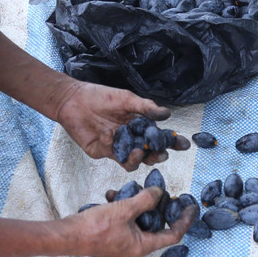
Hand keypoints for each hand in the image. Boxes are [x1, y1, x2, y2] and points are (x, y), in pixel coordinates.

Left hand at [54, 80, 189, 170]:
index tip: (183, 144)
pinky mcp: (104, 152)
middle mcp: (131, 137)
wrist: (73, 101)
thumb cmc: (100, 96)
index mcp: (140, 124)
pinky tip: (119, 144)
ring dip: (142, 158)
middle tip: (162, 153)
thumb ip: (146, 108)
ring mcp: (119, 146)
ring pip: (136, 160)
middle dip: (159, 154)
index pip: (159, 135)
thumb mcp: (126, 99)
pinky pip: (119, 159)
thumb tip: (167, 114)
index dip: (172, 141)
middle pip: (150, 151)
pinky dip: (124, 155)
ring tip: (141, 151)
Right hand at [61, 187, 191, 256]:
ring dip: (138, 204)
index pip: (173, 235)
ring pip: (139, 222)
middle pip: (157, 227)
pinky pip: (124, 222)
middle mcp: (135, 248)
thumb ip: (144, 200)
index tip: (191, 206)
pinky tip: (113, 194)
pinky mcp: (111, 237)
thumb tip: (159, 192)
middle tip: (163, 192)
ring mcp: (123, 243)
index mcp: (142, 246)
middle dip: (160, 208)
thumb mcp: (124, 209)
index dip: (184, 221)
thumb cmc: (95, 227)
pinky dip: (123, 208)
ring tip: (134, 188)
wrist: (66, 236)